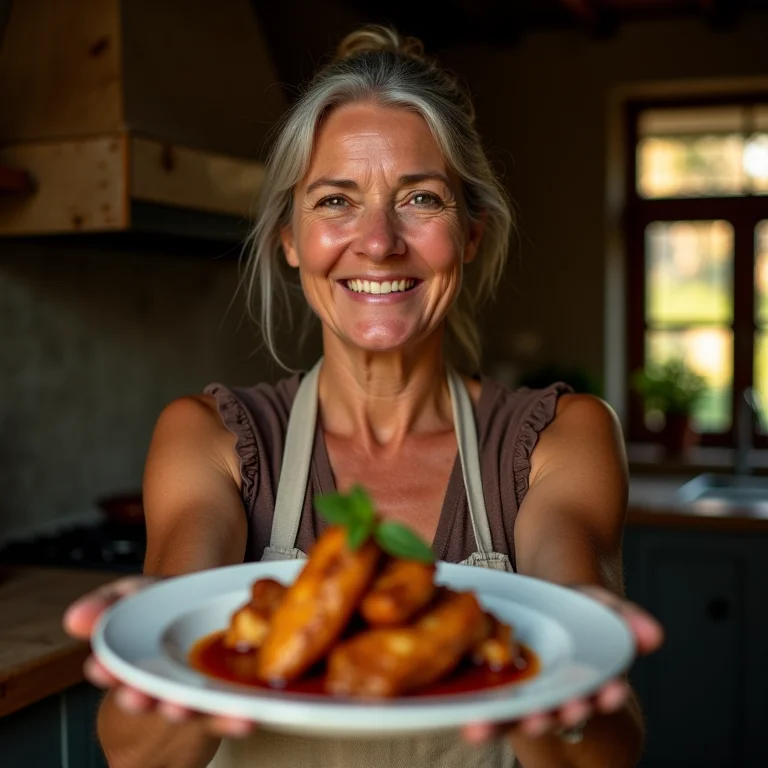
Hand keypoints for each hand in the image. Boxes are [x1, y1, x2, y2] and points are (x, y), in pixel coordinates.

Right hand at [63, 576, 255, 738]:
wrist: (201, 606)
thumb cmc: (163, 602)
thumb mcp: (134, 593)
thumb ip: (107, 602)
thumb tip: (74, 618)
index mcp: (131, 658)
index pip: (110, 668)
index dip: (106, 670)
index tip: (99, 668)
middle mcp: (157, 683)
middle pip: (145, 696)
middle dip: (140, 697)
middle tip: (138, 695)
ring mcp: (190, 692)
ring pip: (185, 708)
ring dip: (185, 710)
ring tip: (184, 708)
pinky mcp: (221, 697)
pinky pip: (227, 709)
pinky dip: (235, 714)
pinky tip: (243, 714)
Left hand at [462, 585, 663, 743]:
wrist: (539, 596)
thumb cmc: (574, 608)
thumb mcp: (599, 605)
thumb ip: (625, 619)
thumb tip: (656, 635)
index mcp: (585, 680)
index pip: (598, 694)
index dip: (604, 696)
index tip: (611, 691)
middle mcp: (556, 696)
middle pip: (559, 712)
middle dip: (560, 714)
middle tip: (558, 711)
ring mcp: (525, 695)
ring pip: (522, 717)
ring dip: (514, 723)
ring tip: (507, 724)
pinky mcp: (494, 689)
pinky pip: (488, 708)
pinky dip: (481, 717)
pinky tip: (472, 721)